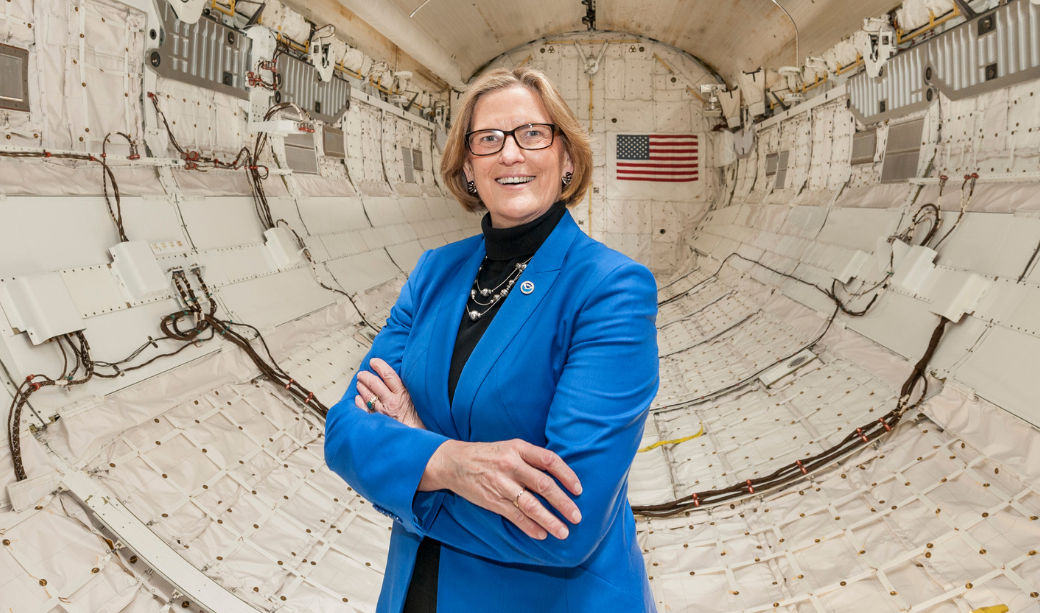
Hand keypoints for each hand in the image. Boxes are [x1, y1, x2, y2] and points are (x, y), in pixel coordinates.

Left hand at [354, 358, 425, 429]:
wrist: (415, 441)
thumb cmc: (420, 424)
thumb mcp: (419, 403)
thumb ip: (409, 393)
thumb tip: (401, 383)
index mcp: (402, 395)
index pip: (388, 375)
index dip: (379, 366)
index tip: (374, 361)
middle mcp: (390, 402)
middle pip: (374, 383)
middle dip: (366, 376)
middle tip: (362, 373)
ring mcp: (382, 412)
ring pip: (367, 395)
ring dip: (361, 387)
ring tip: (359, 383)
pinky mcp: (378, 422)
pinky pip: (364, 410)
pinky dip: (359, 403)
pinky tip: (358, 399)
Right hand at [419, 439, 582, 540]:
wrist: (454, 462)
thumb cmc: (488, 455)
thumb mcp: (510, 447)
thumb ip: (531, 458)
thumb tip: (559, 476)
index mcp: (519, 448)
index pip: (550, 460)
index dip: (567, 475)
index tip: (579, 490)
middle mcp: (511, 465)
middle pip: (544, 485)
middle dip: (564, 503)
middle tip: (577, 516)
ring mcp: (501, 484)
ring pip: (532, 505)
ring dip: (550, 521)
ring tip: (563, 532)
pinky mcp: (492, 500)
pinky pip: (515, 516)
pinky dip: (530, 527)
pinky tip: (541, 534)